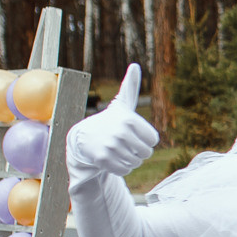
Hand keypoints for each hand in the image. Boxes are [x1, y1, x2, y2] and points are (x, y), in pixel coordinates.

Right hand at [66, 64, 158, 186]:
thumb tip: (135, 65)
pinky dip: (120, 167)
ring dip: (129, 159)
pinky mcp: (103, 161)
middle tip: (123, 142)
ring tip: (116, 149)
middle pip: (146, 153)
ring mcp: (111, 147)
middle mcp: (121, 133)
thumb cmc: (109, 120)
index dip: (144, 139)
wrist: (83, 136)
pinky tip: (111, 157)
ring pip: (136, 163)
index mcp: (130, 120)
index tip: (131, 132)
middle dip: (138, 150)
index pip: (153, 140)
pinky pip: (125, 171)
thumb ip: (131, 87)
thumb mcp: (122, 104)